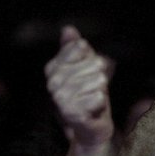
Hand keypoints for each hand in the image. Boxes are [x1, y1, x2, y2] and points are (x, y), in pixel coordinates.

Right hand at [45, 25, 113, 147]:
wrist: (91, 126)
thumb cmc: (88, 94)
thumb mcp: (84, 68)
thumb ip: (76, 49)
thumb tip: (68, 29)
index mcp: (53, 69)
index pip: (75, 50)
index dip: (88, 53)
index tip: (95, 59)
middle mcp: (53, 85)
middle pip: (83, 66)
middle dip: (96, 70)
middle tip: (101, 76)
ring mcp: (61, 101)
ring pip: (89, 82)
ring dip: (99, 85)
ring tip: (99, 90)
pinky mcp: (73, 115)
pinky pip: (94, 99)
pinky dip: (100, 99)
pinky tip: (98, 102)